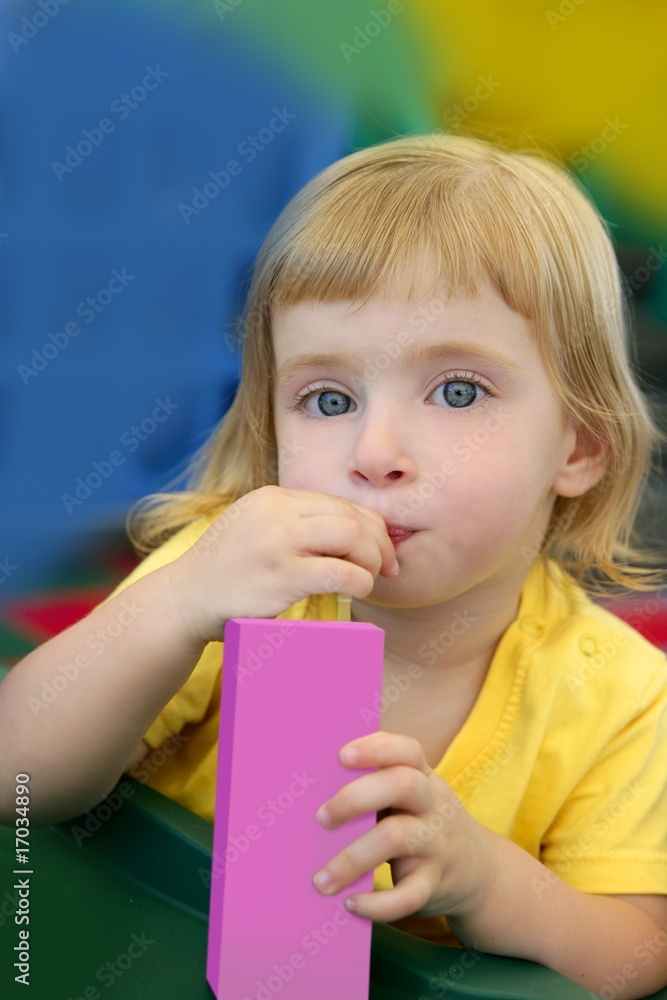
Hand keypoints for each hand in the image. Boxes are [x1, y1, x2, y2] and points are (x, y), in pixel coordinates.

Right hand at [166, 486, 398, 642]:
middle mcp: (275, 512)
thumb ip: (292, 524)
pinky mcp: (281, 576)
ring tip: (374, 578)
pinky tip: (360, 590)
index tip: (379, 548)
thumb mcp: (254, 530)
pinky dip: (360, 580)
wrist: (183, 601)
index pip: (336, 502)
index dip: (368, 524)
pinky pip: (340, 573)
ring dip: (373, 558)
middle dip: (379, 540)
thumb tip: (348, 533)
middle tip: (389, 566)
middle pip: (350, 514)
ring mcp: (277, 542)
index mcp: (271, 498)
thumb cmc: (225, 573)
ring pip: (350, 536)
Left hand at [312, 732, 496, 923]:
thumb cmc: (425, 822)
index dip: (375, 749)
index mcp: (423, 777)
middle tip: (321, 818)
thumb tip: (312, 789)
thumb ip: (378, 785)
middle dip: (356, 797)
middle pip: (402, 784)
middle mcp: (433, 805)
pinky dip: (378, 904)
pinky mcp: (435, 884)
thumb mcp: (414, 796)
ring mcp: (437, 844)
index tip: (341, 755)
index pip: (406, 751)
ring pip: (398, 838)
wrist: (480, 871)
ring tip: (321, 880)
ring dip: (353, 858)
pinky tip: (351, 905)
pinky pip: (409, 894)